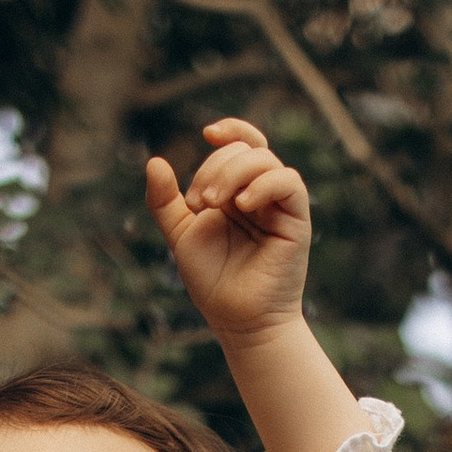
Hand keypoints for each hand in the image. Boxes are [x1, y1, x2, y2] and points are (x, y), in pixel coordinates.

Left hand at [145, 118, 311, 353]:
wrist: (239, 322)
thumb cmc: (213, 283)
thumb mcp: (181, 236)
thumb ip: (165, 202)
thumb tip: (155, 161)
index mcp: (236, 192)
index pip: (241, 144)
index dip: (230, 129)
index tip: (207, 134)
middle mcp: (260, 194)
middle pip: (246, 150)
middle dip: (215, 167)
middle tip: (199, 203)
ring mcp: (280, 206)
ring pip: (266, 160)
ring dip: (234, 172)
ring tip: (213, 203)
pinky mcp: (296, 221)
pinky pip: (289, 183)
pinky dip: (265, 184)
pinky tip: (244, 204)